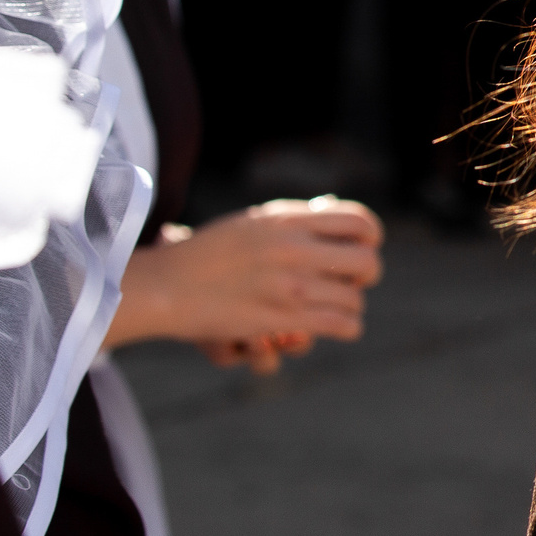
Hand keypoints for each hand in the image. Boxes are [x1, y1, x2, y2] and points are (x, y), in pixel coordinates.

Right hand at [108, 197, 384, 367]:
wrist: (164, 286)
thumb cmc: (209, 252)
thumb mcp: (254, 220)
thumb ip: (294, 218)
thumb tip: (331, 207)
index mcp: (288, 220)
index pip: (359, 222)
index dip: (371, 238)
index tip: (361, 249)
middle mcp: (294, 248)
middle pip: (367, 262)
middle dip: (366, 276)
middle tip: (351, 283)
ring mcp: (289, 285)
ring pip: (355, 299)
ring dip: (351, 307)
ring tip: (336, 307)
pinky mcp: (281, 319)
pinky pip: (341, 324)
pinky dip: (347, 327)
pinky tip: (338, 326)